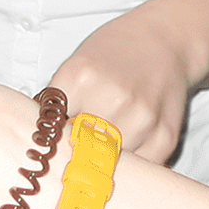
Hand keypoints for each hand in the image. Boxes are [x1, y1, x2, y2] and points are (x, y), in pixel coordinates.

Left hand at [48, 5, 199, 164]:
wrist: (164, 40)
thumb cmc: (116, 52)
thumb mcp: (77, 64)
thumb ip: (60, 102)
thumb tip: (44, 141)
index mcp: (81, 77)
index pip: (52, 129)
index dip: (55, 136)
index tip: (59, 137)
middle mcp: (113, 97)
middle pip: (80, 149)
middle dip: (80, 148)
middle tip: (85, 138)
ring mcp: (141, 118)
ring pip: (110, 163)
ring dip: (107, 158)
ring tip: (111, 135)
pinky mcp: (165, 136)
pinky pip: (140, 168)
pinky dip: (134, 163)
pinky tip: (133, 140)